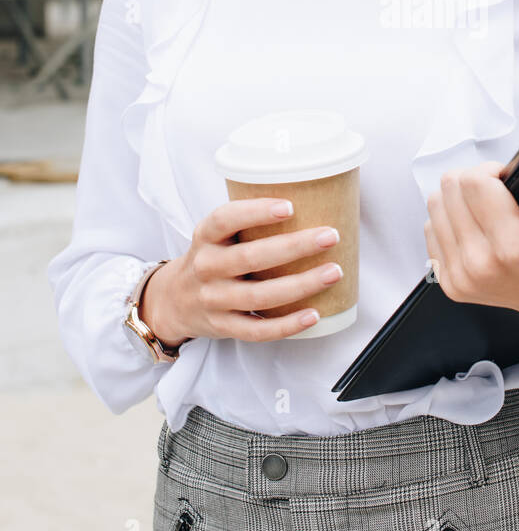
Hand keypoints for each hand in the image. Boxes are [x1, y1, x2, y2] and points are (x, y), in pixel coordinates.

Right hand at [139, 198, 343, 344]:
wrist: (173, 300)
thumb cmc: (211, 258)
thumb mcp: (216, 235)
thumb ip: (248, 222)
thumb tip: (312, 200)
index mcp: (206, 237)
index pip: (225, 219)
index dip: (256, 212)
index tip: (289, 206)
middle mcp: (207, 267)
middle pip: (250, 257)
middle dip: (294, 246)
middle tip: (330, 236)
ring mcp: (214, 300)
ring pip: (259, 296)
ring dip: (301, 285)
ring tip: (333, 272)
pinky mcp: (223, 326)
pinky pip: (258, 330)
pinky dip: (287, 325)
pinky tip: (314, 314)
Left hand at [424, 161, 518, 350]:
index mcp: (512, 246)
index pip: (474, 183)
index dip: (490, 170)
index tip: (504, 178)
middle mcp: (480, 264)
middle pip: (450, 190)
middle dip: (472, 181)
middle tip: (495, 191)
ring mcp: (461, 276)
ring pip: (435, 207)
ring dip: (457, 199)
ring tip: (483, 208)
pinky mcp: (449, 283)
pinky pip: (430, 231)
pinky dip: (449, 222)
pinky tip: (473, 227)